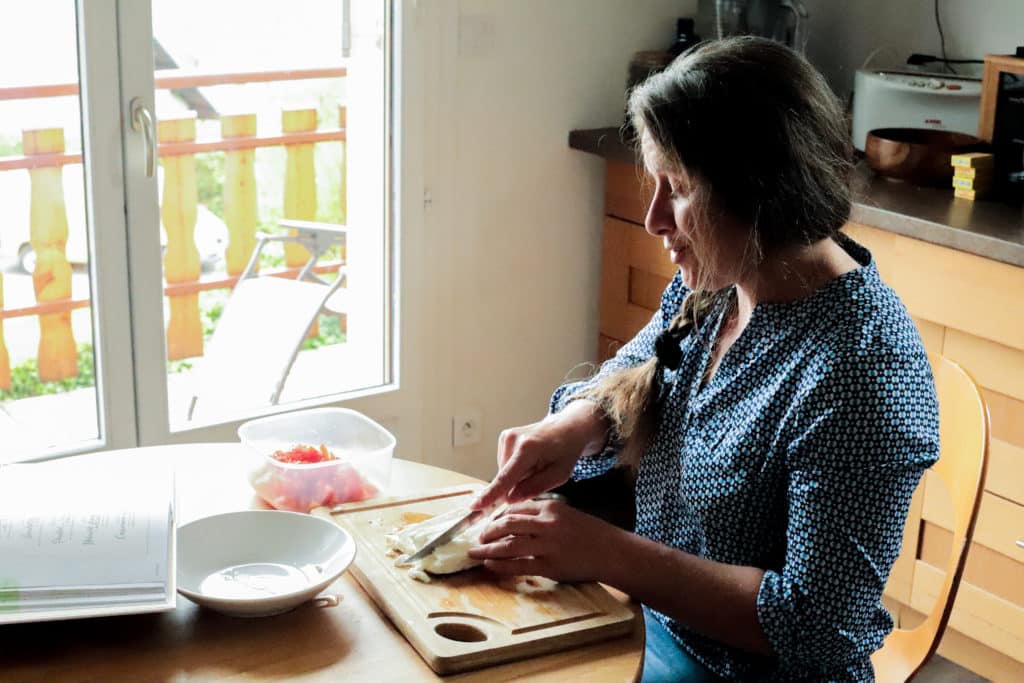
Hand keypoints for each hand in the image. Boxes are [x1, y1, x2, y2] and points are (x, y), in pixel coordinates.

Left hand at [467, 498, 623, 582]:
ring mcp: (547, 545)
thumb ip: (544, 515)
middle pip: (508, 523)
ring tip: (475, 552)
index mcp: (551, 508)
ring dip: (488, 549)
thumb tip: (517, 521)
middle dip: (489, 531)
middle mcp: (547, 524)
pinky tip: (490, 565)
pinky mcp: (549, 566)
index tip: (489, 522)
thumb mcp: (568, 514)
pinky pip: (518, 565)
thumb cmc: (591, 533)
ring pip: (509, 544)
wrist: (612, 552)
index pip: (517, 508)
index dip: (498, 515)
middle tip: (479, 537)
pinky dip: (501, 565)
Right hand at [472, 401, 608, 509]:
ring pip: (504, 472)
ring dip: (518, 476)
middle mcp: (512, 440)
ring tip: (537, 464)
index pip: (506, 477)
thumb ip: (535, 487)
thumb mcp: (560, 474)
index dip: (491, 494)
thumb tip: (509, 498)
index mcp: (528, 449)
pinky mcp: (503, 438)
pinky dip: (516, 467)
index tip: (475, 505)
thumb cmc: (566, 451)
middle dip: (518, 484)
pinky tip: (530, 460)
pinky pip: (505, 464)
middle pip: (505, 478)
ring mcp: (506, 437)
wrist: (567, 427)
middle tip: (540, 473)